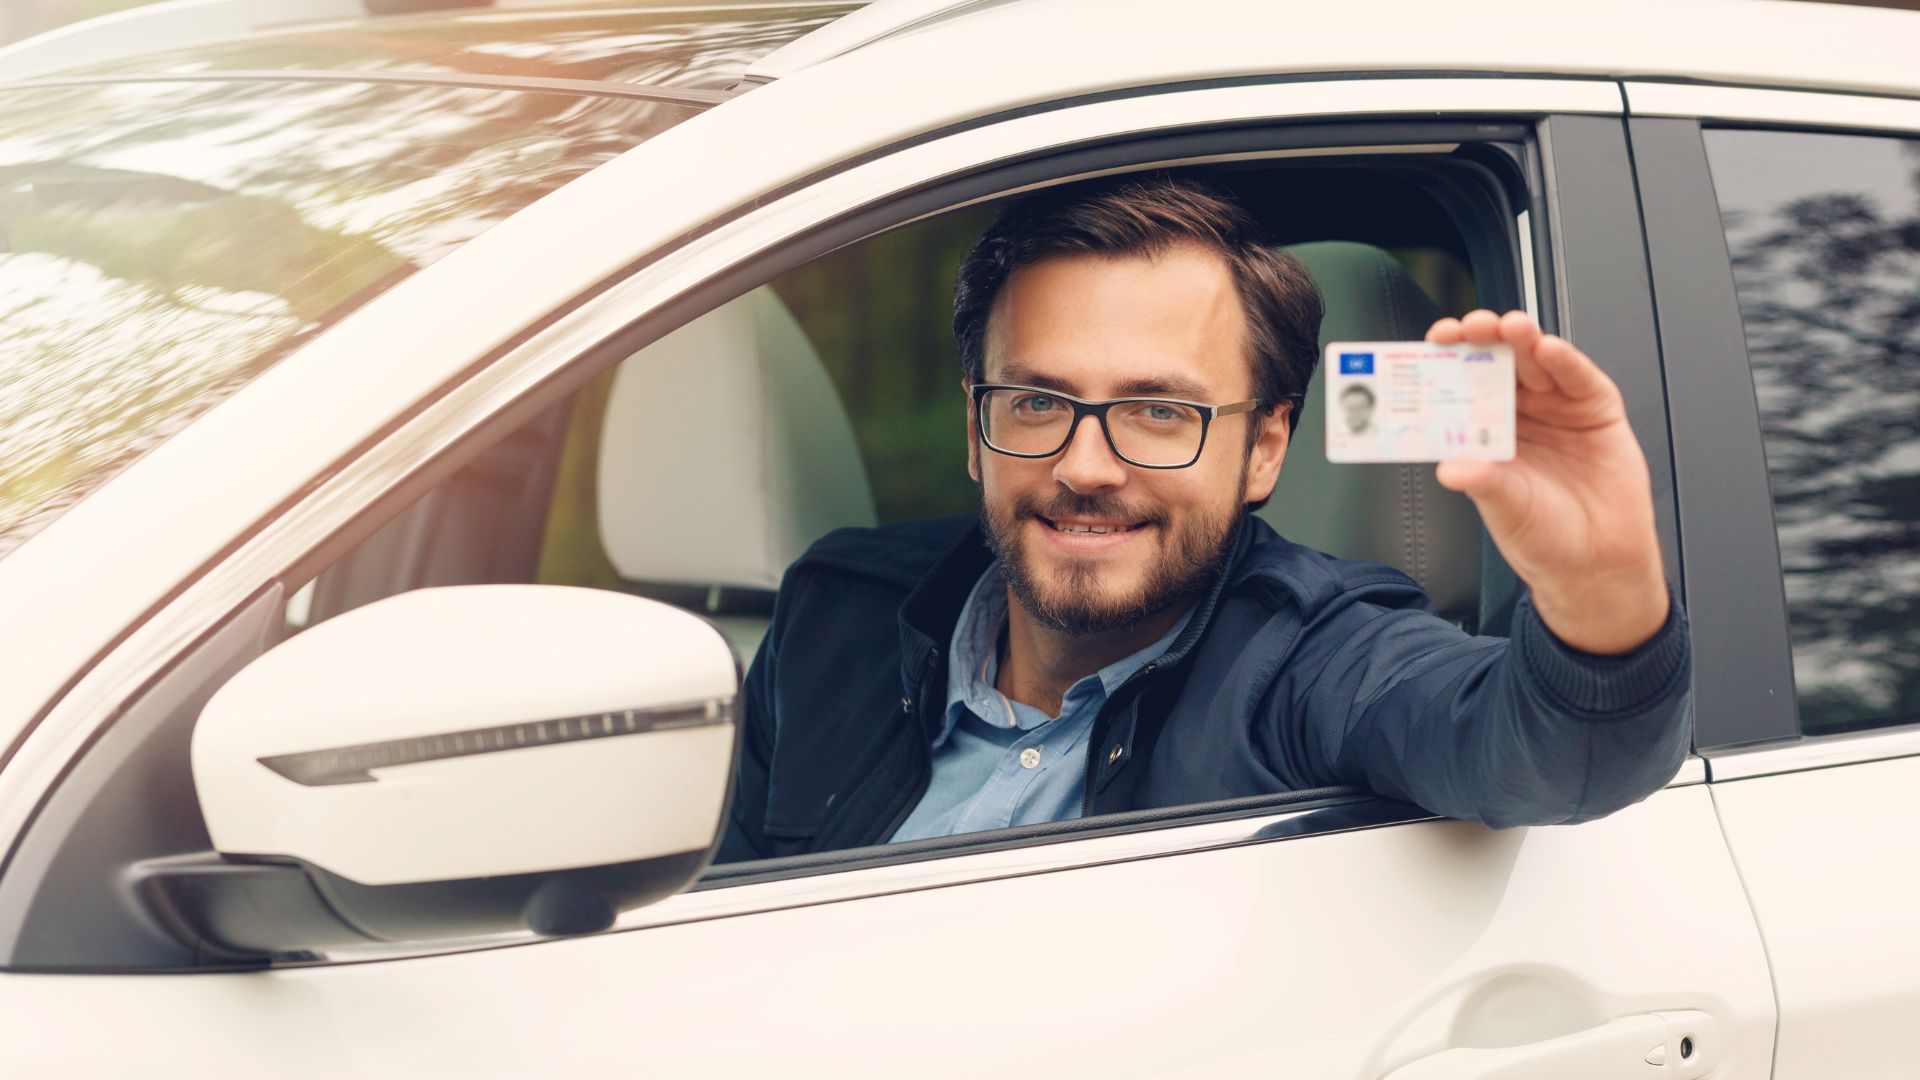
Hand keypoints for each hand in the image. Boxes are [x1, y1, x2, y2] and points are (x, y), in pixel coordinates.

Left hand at [1428, 310, 1668, 654]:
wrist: (1598, 564)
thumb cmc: (1545, 537)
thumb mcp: (1504, 508)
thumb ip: (1482, 481)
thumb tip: (1448, 468)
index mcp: (1489, 431)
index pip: (1465, 383)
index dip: (1453, 358)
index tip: (1437, 341)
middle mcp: (1522, 414)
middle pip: (1501, 362)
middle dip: (1486, 339)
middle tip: (1473, 327)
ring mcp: (1559, 408)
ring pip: (1538, 362)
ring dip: (1523, 340)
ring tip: (1510, 329)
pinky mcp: (1597, 411)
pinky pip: (1580, 378)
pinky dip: (1566, 361)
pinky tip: (1550, 350)